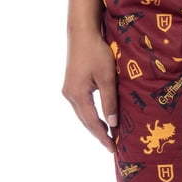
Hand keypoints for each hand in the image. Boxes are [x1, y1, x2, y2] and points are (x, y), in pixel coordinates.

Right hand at [62, 29, 118, 153]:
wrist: (82, 33)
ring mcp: (68, 90)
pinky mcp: (71, 86)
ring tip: (108, 137)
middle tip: (112, 147)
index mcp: (77, 95)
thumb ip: (110, 102)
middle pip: (85, 122)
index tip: (113, 149)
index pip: (92, 123)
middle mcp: (69, 95)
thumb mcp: (107, 78)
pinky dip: (91, 116)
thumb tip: (113, 124)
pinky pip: (82, 107)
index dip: (103, 137)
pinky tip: (100, 120)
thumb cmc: (96, 52)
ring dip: (95, 126)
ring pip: (83, 115)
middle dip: (99, 135)